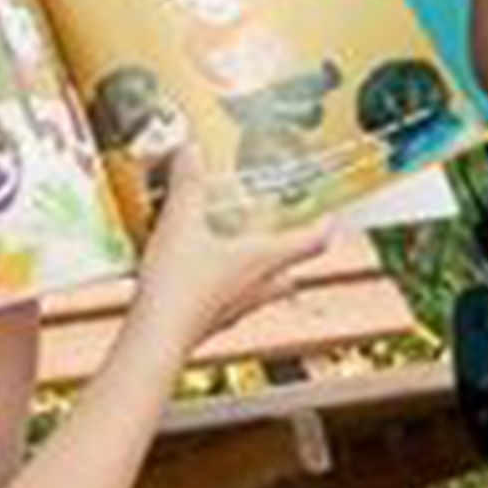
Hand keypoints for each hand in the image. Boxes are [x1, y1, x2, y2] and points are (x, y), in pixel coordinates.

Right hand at [129, 151, 333, 353]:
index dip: (324, 227)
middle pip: (290, 273)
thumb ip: (188, 184)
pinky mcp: (213, 323)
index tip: (332, 216)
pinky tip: (198, 276)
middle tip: (281, 237)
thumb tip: (192, 150)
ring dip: (257, 272)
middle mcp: (259, 288)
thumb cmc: (179, 283)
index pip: (310, 243)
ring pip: (262, 290)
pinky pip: (230, 301)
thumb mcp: (180, 222)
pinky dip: (223, 286)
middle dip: (289, 256)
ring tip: (235, 252)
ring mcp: (237, 309)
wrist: (156, 337)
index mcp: (264, 260)